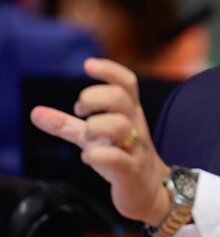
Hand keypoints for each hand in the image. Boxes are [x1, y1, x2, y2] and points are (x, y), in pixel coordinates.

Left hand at [30, 58, 170, 225]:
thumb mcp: (93, 137)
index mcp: (129, 112)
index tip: (88, 64)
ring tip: (86, 135)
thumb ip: (67, 124)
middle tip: (80, 109)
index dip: (110, 70)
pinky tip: (88, 156)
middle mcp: (135, 125)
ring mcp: (135, 148)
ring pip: (121, 126)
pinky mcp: (131, 171)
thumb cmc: (121, 156)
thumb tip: (35, 112)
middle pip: (121, 99)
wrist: (149, 189)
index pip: (127, 83)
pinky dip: (98, 155)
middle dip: (95, 97)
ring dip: (96, 125)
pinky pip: (118, 158)